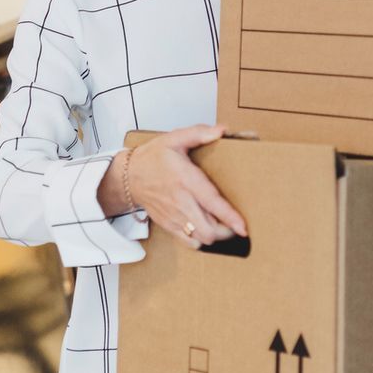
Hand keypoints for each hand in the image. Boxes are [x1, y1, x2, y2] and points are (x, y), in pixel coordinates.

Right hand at [112, 125, 246, 249]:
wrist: (129, 176)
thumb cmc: (153, 157)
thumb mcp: (175, 138)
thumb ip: (199, 133)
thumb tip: (222, 130)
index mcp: (185, 179)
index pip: (211, 202)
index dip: (229, 217)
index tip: (243, 227)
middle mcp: (180, 201)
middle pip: (209, 228)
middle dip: (226, 231)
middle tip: (234, 224)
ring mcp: (174, 215)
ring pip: (201, 238)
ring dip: (215, 236)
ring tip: (222, 227)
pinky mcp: (168, 225)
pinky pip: (188, 242)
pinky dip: (201, 240)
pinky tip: (205, 230)